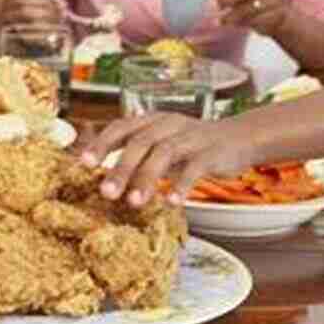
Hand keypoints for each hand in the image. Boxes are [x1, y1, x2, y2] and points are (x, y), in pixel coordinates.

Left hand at [79, 112, 257, 206]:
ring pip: (164, 153)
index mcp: (151, 121)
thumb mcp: (161, 146)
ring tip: (134, 202)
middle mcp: (168, 124)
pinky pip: (195, 167)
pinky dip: (182, 184)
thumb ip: (137, 157)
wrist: (240, 137)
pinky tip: (172, 201)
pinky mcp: (212, 152)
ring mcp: (190, 137)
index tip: (83, 163)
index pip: (121, 127)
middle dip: (120, 168)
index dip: (101, 143)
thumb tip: (103, 177)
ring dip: (147, 178)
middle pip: (140, 142)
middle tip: (106, 192)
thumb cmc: (192, 146)